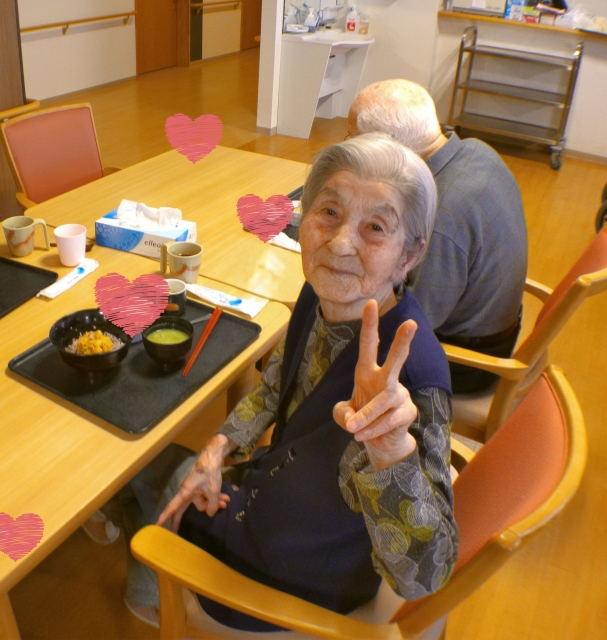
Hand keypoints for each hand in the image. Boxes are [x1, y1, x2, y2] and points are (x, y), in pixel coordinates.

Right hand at [157, 435, 231, 532]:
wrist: (213, 457)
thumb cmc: (209, 474)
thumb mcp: (212, 492)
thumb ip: (212, 505)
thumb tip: (210, 513)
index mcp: (185, 493)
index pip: (172, 507)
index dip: (165, 517)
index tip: (157, 526)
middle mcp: (188, 492)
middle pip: (189, 507)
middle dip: (190, 517)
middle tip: (176, 533)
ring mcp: (196, 489)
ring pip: (204, 500)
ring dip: (214, 501)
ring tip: (226, 501)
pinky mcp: (202, 485)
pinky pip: (207, 495)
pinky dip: (216, 496)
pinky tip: (226, 498)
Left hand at [333, 300, 417, 470]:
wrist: (381, 443)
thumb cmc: (362, 420)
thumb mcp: (344, 415)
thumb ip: (341, 413)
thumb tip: (352, 417)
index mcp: (368, 372)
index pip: (369, 345)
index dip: (370, 325)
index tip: (371, 303)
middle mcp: (387, 379)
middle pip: (397, 358)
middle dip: (402, 341)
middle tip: (411, 323)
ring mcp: (400, 395)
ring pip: (384, 400)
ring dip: (366, 415)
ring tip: (352, 428)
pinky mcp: (407, 412)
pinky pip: (389, 420)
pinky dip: (372, 429)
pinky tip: (362, 436)